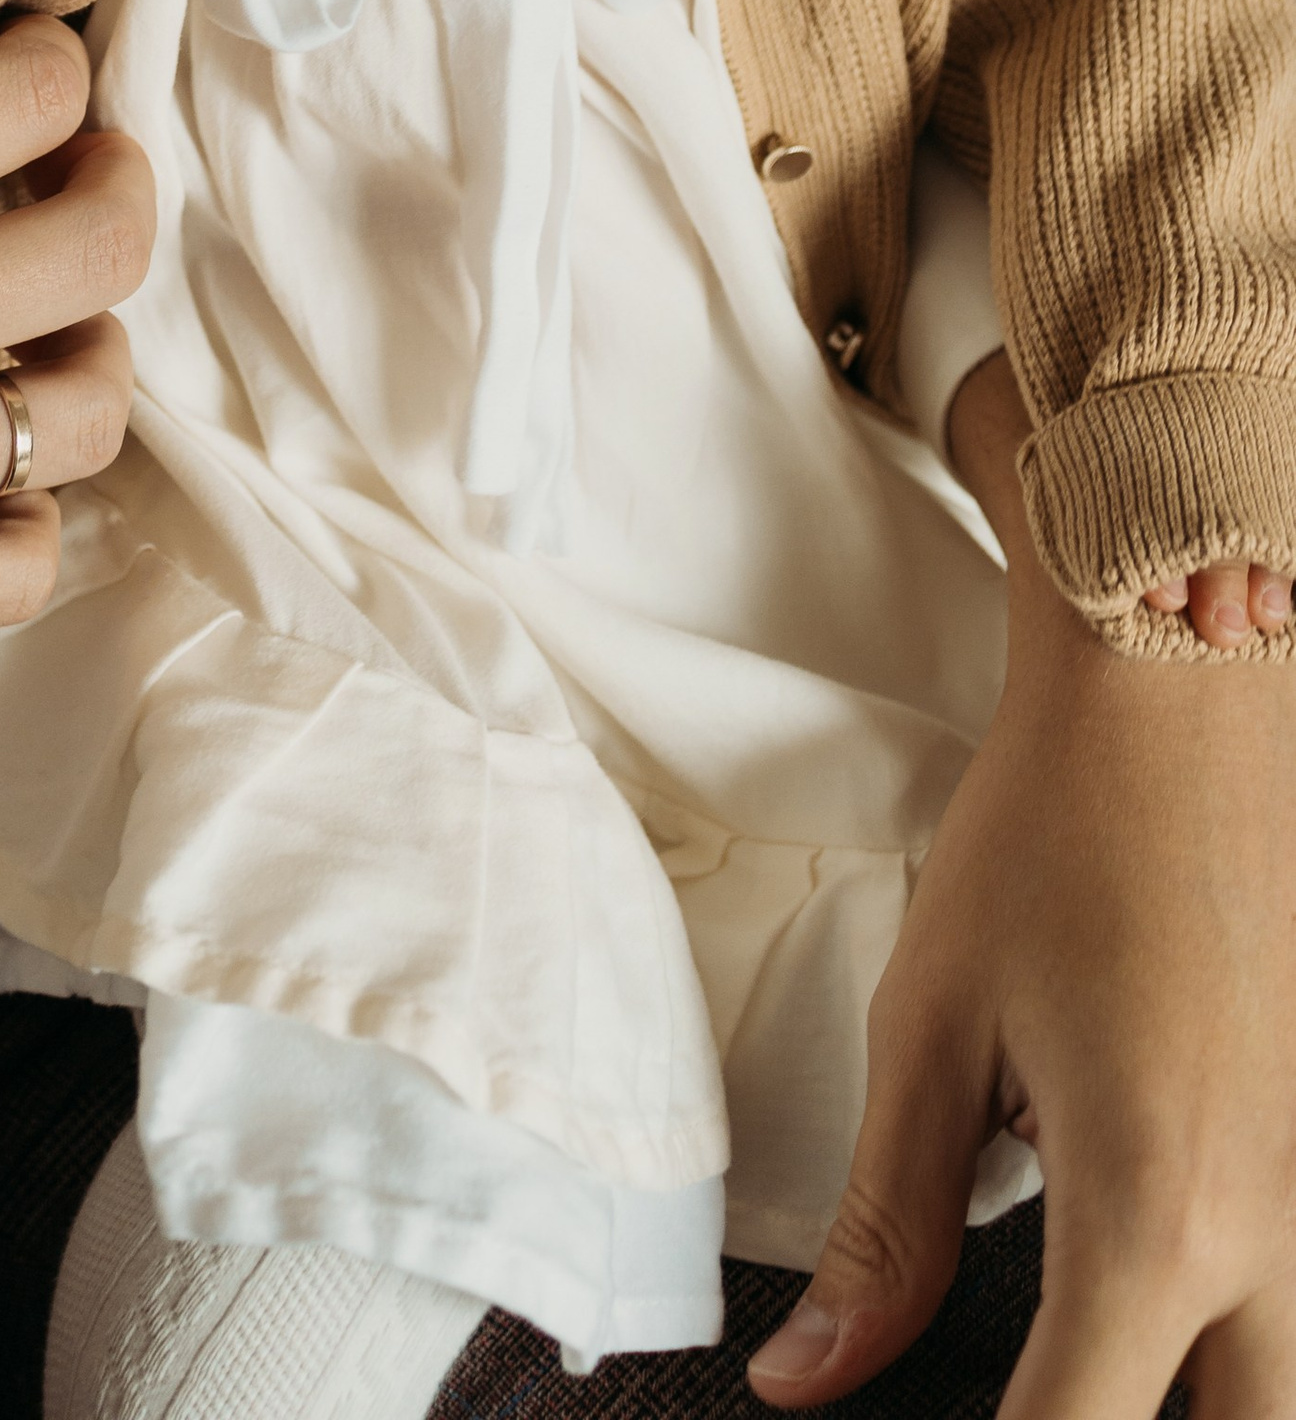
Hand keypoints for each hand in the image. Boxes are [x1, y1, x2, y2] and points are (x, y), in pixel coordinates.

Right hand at [0, 18, 148, 750]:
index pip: (37, 86)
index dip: (57, 68)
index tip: (42, 74)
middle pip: (101, 245)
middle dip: (117, 199)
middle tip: (94, 188)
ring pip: (82, 414)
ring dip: (84, 369)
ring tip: (51, 344)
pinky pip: (18, 567)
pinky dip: (23, 523)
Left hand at [750, 350, 1295, 1416]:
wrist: (1180, 705)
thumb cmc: (1046, 843)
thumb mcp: (932, 1033)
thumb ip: (883, 1233)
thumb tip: (806, 1388)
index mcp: (1153, 1225)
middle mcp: (1260, 1241)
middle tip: (1003, 1404)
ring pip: (1259, 1390)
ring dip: (1161, 1391)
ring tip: (1049, 1362)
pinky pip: (1268, 1306)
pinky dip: (1195, 1342)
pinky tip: (1103, 1311)